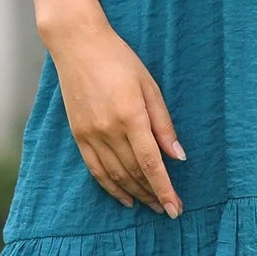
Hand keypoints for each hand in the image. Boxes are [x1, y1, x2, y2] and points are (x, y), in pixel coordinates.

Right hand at [47, 20, 185, 215]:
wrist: (78, 45)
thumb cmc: (119, 60)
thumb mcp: (149, 86)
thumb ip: (163, 124)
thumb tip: (178, 156)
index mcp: (130, 117)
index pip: (151, 164)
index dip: (165, 189)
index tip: (176, 208)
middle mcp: (109, 131)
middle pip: (134, 173)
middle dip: (153, 195)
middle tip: (168, 210)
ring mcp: (90, 135)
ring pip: (115, 176)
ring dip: (135, 194)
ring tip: (151, 206)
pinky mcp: (78, 135)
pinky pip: (95, 170)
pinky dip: (110, 188)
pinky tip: (124, 197)